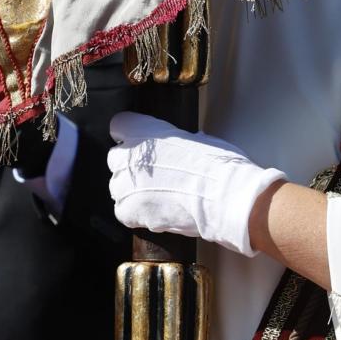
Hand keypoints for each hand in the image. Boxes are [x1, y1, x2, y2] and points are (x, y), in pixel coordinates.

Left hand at [106, 111, 284, 256]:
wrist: (224, 197)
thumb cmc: (218, 166)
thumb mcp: (199, 139)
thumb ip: (178, 142)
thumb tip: (184, 144)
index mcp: (142, 129)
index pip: (120, 126)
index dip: (132, 136)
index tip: (142, 144)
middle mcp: (128, 154)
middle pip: (116, 158)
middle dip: (132, 166)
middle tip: (156, 175)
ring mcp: (125, 183)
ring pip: (117, 186)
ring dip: (133, 191)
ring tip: (159, 197)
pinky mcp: (128, 210)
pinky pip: (122, 211)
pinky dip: (135, 214)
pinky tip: (155, 213)